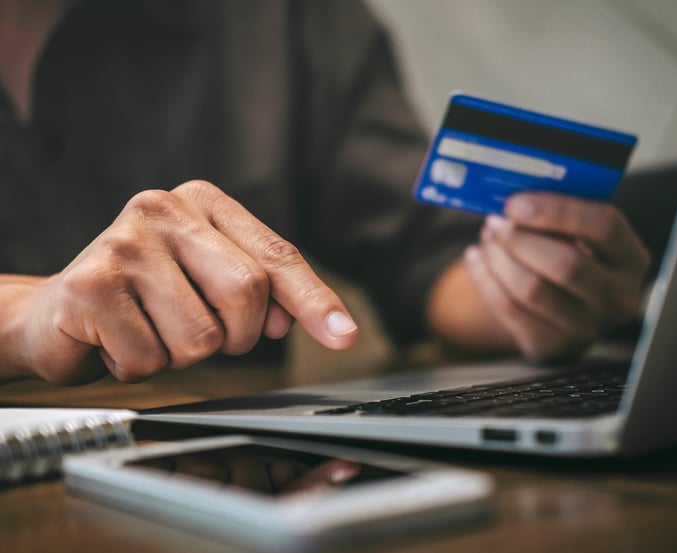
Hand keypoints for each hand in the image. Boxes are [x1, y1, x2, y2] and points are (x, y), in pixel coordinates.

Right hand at [14, 180, 357, 383]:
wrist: (58, 311)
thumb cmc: (146, 297)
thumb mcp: (208, 281)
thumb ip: (259, 293)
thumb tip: (287, 320)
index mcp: (204, 203)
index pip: (276, 255)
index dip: (313, 299)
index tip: (344, 335)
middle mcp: (164, 208)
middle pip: (246, 293)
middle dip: (233, 335)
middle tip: (199, 330)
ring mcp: (125, 242)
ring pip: (201, 337)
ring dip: (181, 355)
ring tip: (150, 330)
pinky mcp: (91, 284)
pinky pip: (150, 359)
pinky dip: (140, 366)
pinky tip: (117, 340)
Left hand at [463, 192, 649, 359]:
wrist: (563, 310)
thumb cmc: (571, 256)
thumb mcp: (580, 235)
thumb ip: (559, 215)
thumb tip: (514, 198)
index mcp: (632, 259)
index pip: (605, 227)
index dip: (557, 211)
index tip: (516, 202)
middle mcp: (618, 298)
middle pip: (566, 264)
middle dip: (520, 239)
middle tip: (495, 221)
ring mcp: (585, 328)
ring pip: (532, 289)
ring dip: (499, 258)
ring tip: (487, 238)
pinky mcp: (550, 346)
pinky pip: (509, 309)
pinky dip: (485, 278)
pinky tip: (476, 258)